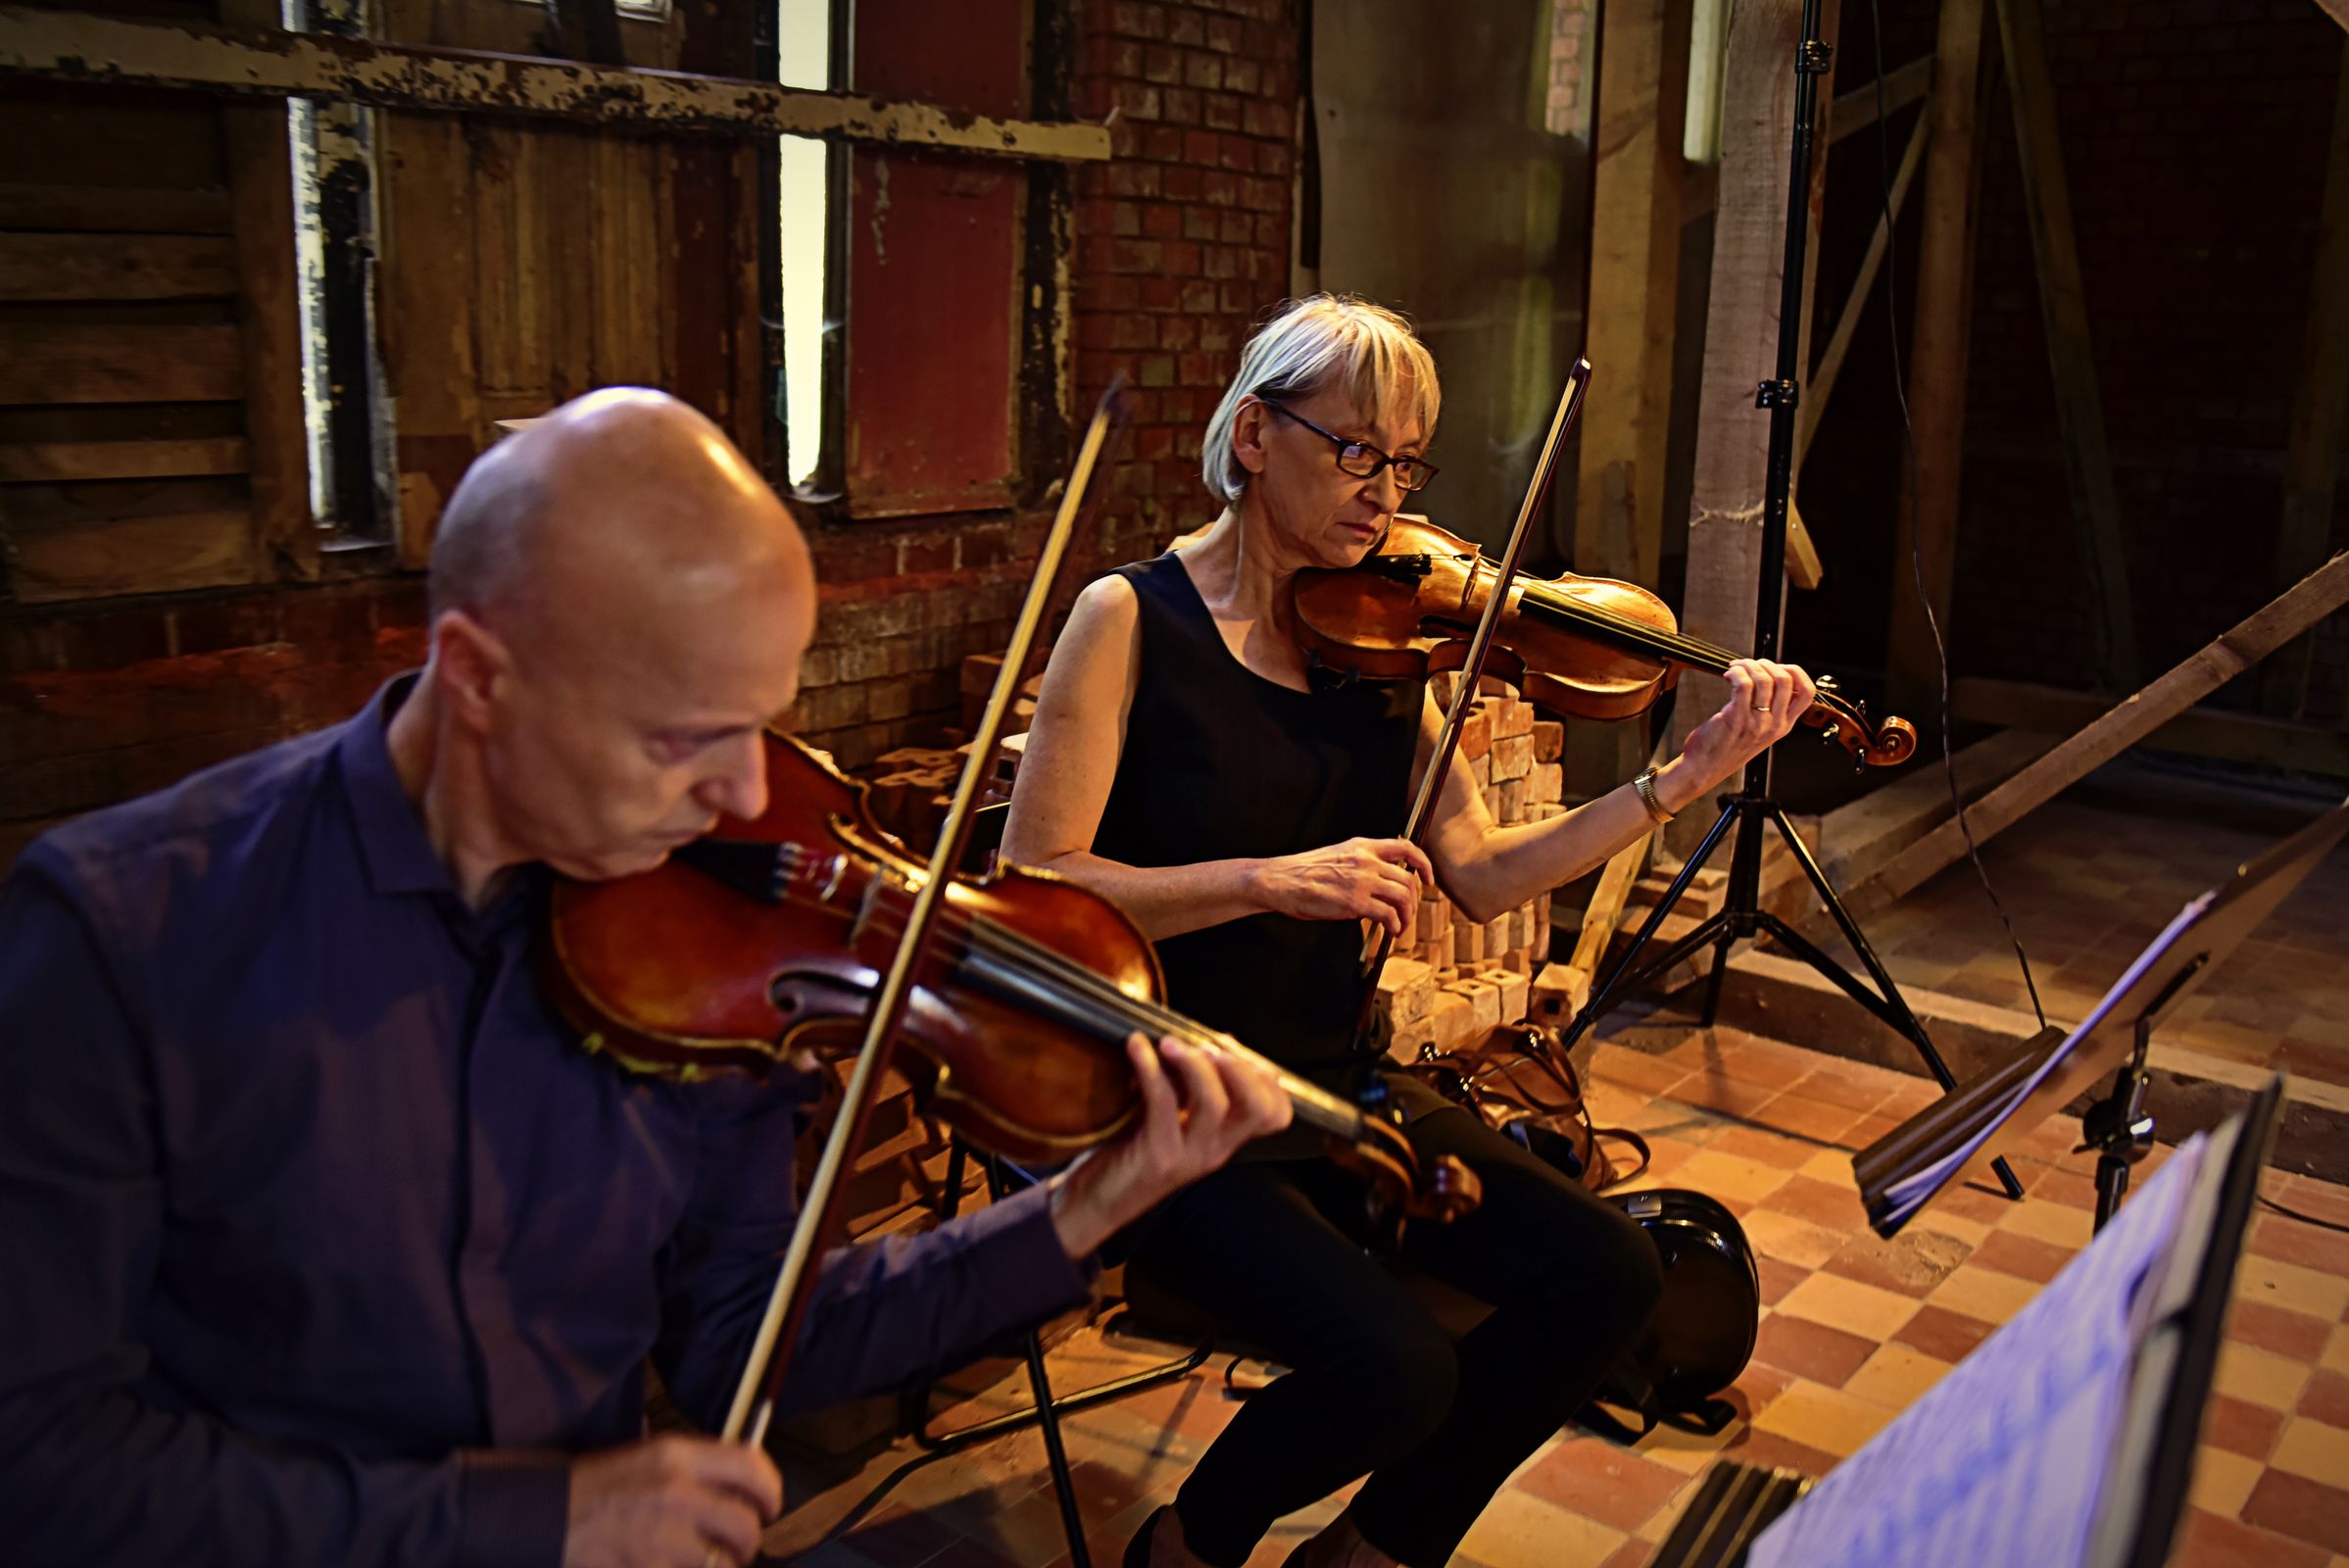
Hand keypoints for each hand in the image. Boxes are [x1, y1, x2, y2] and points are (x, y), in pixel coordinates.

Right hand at [562, 1434, 782, 1567]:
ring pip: (723, 1563)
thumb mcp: (647, 1457)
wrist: (542, 1515)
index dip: (771, 1490)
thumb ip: (694, 1467)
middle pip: (745, 1525)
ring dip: (720, 1567)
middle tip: (738, 1547)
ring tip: (705, 1562)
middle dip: (748, 1542)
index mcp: (677, 1455)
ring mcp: (662, 1538)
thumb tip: (739, 1482)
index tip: (769, 1505)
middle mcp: (677, 1493)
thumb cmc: (594, 1487)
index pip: (751, 1467)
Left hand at [1049, 1034, 1292, 1256]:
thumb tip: (1207, 1040)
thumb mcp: (1172, 1119)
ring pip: (1215, 1103)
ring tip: (1169, 1043)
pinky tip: (1136, 1047)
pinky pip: (1163, 1102)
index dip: (1264, 1075)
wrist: (1095, 1202)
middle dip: (1240, 1066)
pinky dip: (1150, 1067)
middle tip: (1208, 1046)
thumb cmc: (1129, 1153)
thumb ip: (1192, 1088)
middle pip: (1260, 1108)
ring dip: (1194, 1063)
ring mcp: (1189, 1157)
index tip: (1230, 1048)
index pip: (1276, 1114)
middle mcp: (1216, 1150)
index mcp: (1224, 1140)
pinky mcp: (1157, 1156)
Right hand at [1247, 837, 1434, 935]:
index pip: (1406, 847)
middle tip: (1408, 912)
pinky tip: (1391, 931)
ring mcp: (1362, 881)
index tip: (1428, 878)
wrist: (1280, 880)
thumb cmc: (1303, 873)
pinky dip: (1395, 925)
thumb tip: (1381, 882)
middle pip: (1408, 879)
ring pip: (1403, 897)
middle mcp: (1366, 860)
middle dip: (1414, 900)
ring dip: (1407, 915)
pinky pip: (1388, 915)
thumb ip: (1361, 863)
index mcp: (1362, 846)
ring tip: (1400, 925)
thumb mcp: (1337, 855)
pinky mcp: (1355, 902)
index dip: (1424, 864)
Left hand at [1672, 658, 1815, 797]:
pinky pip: (1743, 684)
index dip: (1796, 672)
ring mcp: (1756, 722)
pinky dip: (1736, 673)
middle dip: (1767, 664)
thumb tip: (1769, 677)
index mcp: (1784, 726)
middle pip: (1786, 680)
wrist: (1703, 769)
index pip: (1807, 693)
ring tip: (1736, 668)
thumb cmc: (1725, 748)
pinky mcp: (1736, 718)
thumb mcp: (1758, 732)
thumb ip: (1768, 710)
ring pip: (1764, 679)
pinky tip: (1729, 675)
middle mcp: (1774, 725)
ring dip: (1748, 665)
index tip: (1778, 666)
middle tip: (1751, 664)